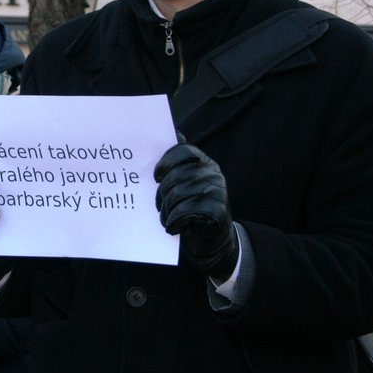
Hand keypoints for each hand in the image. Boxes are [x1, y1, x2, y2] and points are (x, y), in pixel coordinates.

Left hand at [154, 143, 238, 280]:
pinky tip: (171, 226)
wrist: (213, 240)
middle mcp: (213, 173)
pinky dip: (173, 221)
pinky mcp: (217, 212)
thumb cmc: (191, 207)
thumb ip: (178, 162)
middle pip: (176, 175)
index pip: (184, 150)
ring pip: (178, 194)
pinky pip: (185, 212)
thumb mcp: (185, 182)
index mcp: (204, 162)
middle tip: (158, 205)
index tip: (155, 176)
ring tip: (165, 217)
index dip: (166, 161)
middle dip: (162, 193)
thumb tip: (172, 133)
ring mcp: (217, 192)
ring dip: (166, 209)